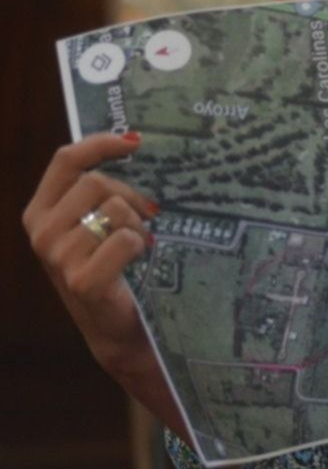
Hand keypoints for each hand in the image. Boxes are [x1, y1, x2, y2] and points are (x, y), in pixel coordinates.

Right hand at [22, 132, 184, 433]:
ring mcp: (57, 257)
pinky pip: (123, 240)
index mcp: (40, 212)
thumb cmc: (111, 269)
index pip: (66, 159)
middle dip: (130, 196)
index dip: (100, 143)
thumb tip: (131, 142)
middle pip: (96, 182)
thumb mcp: (95, 225)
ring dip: (136, 224)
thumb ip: (100, 193)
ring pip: (113, 209)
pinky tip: (139, 260)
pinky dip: (139, 246)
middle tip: (145, 217)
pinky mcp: (81, 280)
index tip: (135, 141)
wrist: (116, 328)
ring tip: (138, 244)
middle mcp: (41, 231)